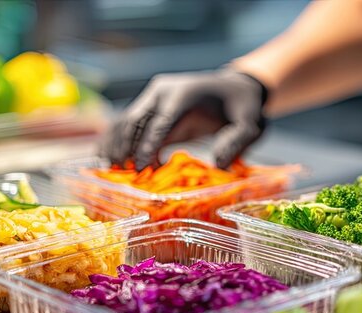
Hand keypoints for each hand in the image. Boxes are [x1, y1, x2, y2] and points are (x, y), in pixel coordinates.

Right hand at [102, 69, 266, 169]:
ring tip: (111, 171)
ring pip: (125, 121)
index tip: (141, 168)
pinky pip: (127, 125)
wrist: (235, 88)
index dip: (148, 144)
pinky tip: (110, 161)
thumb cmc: (243, 107)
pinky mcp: (151, 111)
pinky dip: (117, 142)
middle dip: (125, 147)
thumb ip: (238, 141)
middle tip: (121, 174)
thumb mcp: (251, 124)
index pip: (161, 120)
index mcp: (184, 93)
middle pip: (135, 119)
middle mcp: (162, 92)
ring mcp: (153, 99)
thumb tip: (218, 164)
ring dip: (116, 145)